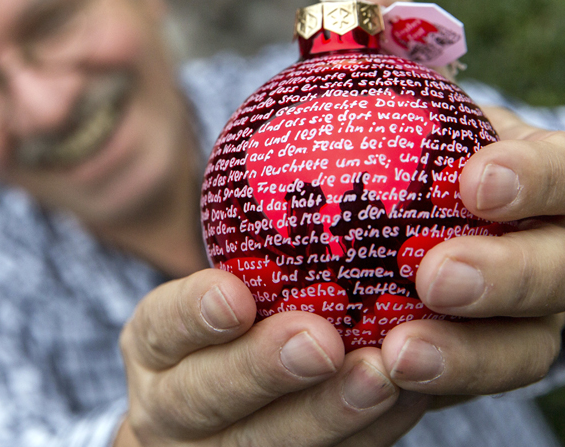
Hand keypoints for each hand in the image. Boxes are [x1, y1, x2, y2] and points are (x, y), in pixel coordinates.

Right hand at [116, 269, 429, 445]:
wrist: (213, 422)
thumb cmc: (236, 322)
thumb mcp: (223, 285)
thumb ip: (258, 246)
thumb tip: (325, 147)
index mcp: (155, 345)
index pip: (160, 326)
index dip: (193, 314)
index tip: (236, 295)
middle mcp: (172, 405)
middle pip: (204, 397)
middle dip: (263, 370)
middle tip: (321, 340)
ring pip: (263, 444)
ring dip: (326, 413)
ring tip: (381, 376)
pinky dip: (369, 434)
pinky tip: (410, 398)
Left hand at [344, 0, 564, 399]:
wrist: (366, 229)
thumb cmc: (384, 146)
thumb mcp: (378, 90)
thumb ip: (375, 44)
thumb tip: (366, 4)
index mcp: (532, 173)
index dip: (536, 177)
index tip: (473, 182)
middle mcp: (546, 244)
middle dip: (511, 273)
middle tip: (436, 276)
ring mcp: (521, 315)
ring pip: (528, 343)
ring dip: (471, 350)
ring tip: (400, 353)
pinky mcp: (481, 364)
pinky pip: (473, 384)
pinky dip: (435, 382)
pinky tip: (375, 374)